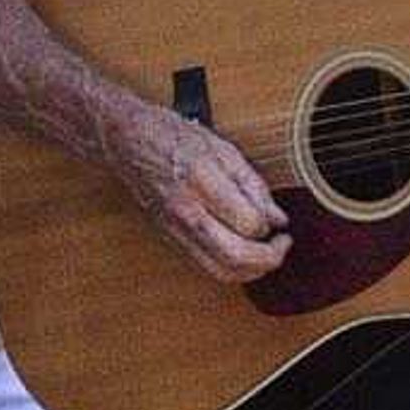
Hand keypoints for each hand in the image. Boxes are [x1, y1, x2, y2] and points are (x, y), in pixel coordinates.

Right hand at [117, 105, 287, 284]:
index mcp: (201, 182)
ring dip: (251, 271)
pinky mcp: (171, 240)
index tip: (280, 221)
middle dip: (268, 258)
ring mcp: (175, 230)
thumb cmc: (173, 138)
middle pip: (235, 257)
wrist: (128, 143)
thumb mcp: (222, 148)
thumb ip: (253, 185)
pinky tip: (242, 253)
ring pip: (220, 271)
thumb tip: (277, 218)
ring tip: (266, 253)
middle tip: (282, 245)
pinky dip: (231, 268)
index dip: (272, 227)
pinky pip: (206, 267)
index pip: (248, 223)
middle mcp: (186, 211)